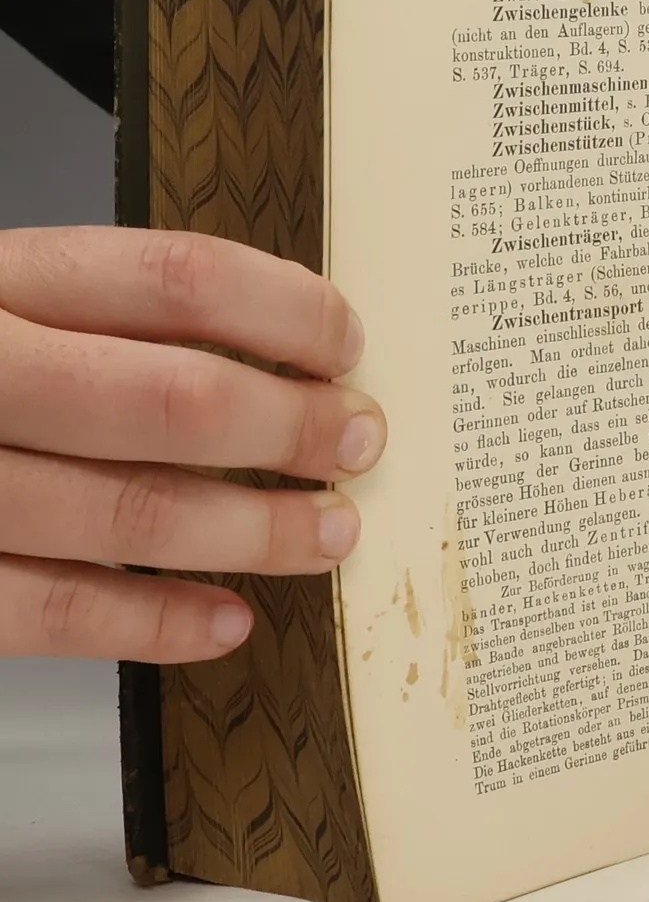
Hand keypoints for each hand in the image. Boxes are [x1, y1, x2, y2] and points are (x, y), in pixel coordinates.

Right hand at [0, 229, 384, 661]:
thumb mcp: (7, 300)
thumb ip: (112, 318)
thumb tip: (286, 359)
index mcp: (0, 280)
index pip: (179, 278)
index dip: (289, 313)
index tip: (346, 345)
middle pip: (173, 399)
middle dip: (293, 428)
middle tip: (359, 442)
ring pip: (131, 512)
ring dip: (255, 531)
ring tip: (329, 534)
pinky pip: (53, 611)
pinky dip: (156, 623)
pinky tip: (228, 620)